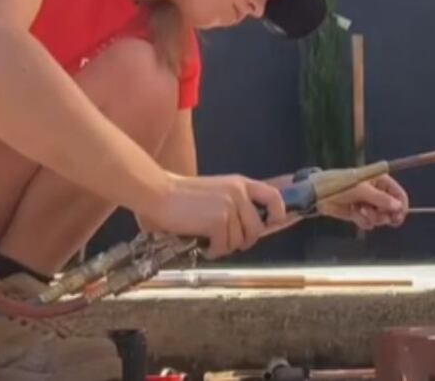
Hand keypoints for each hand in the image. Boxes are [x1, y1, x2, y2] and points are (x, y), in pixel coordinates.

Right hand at [143, 174, 287, 258]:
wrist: (156, 193)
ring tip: (208, 241)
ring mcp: (230, 207)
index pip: (274, 197)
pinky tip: (202, 245)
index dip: (277, 214)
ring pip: (239, 241)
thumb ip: (234, 204)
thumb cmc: (179, 196)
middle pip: (257, 229)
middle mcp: (239, 193)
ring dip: (224, 247)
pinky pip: (224, 246)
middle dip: (243, 241)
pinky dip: (212, 251)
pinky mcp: (218, 221)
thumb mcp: (215, 191)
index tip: (272, 224)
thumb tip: (251, 227)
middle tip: (225, 242)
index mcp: (240, 183)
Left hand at [317, 174, 407, 230]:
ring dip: (372, 217)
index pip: (399, 194)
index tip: (398, 216)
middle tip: (379, 216)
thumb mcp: (362, 190)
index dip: (401, 206)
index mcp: (380, 181)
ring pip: (381, 218)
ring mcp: (369, 204)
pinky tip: (354, 213)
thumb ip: (381, 199)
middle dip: (385, 214)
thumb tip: (398, 207)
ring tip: (360, 210)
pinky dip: (363, 221)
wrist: (319, 195)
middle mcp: (377, 193)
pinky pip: (369, 223)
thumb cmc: (341, 184)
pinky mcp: (360, 214)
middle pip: (392, 209)